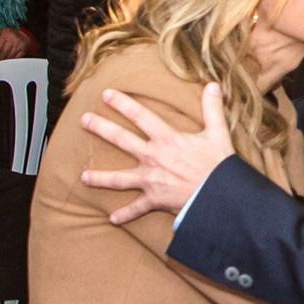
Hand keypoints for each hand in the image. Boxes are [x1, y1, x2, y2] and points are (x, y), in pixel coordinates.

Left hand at [81, 83, 234, 225]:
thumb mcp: (218, 134)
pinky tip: (112, 218)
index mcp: (167, 139)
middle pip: (121, 140)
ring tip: (84, 177)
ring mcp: (151, 180)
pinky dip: (125, 214)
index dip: (123, 104)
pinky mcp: (155, 200)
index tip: (106, 94)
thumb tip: (213, 85)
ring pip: (119, 178)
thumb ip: (212, 109)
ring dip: (100, 177)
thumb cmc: (219, 166)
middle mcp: (153, 157)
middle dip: (101, 128)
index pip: (140, 116)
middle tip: (84, 120)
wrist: (219, 196)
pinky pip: (137, 209)